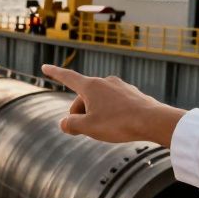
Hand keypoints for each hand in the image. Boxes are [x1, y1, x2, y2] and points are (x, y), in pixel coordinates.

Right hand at [40, 64, 186, 145]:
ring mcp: (120, 86)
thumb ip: (71, 125)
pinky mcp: (132, 94)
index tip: (45, 66)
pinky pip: (115, 103)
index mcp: (91, 86)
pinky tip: (120, 125)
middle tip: (84, 131)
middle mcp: (105, 81)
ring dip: (96, 114)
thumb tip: (64, 123)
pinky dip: (111, 113)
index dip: (54, 73)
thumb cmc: (119, 123)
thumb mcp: (88, 127)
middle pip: (83, 96)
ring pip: (100, 100)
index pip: (67, 77)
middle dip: (80, 112)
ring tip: (106, 130)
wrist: (154, 121)